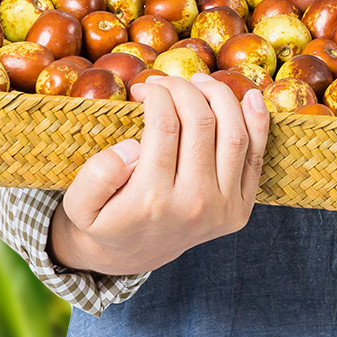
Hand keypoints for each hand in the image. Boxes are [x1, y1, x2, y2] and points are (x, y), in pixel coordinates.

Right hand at [47, 73, 269, 275]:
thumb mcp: (78, 204)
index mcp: (153, 200)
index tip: (143, 88)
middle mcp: (194, 204)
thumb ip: (97, 174)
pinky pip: (256, 156)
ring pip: (234, 134)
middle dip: (183, 88)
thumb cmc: (106, 219)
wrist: (133, 256)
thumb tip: (133, 147)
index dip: (155, 94)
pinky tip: (250, 96)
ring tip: (198, 81)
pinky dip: (258, 122)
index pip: (164, 124)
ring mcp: (223, 207)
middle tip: (166, 81)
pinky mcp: (241, 207)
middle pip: (201, 122)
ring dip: (219, 96)